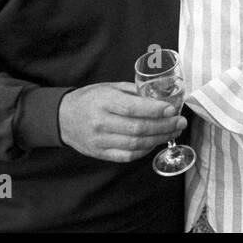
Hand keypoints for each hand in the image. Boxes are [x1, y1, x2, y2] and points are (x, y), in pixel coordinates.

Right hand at [58, 82, 185, 162]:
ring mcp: (99, 141)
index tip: (172, 109)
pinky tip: (155, 142)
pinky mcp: (100, 153)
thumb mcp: (109, 87)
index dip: (155, 110)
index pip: (133, 108)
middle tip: (180, 122)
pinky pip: (127, 155)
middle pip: (138, 128)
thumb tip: (160, 95)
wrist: (62, 118)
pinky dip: (145, 150)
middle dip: (164, 126)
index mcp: (103, 102)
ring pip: (135, 144)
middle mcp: (101, 123)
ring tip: (174, 132)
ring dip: (159, 139)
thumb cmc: (89, 99)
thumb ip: (133, 91)